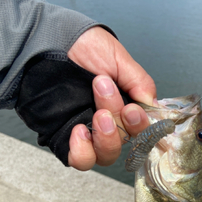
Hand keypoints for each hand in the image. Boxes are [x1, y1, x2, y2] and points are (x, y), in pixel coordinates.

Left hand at [67, 26, 156, 169]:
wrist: (47, 40)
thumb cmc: (82, 46)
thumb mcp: (118, 58)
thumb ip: (140, 83)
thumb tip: (154, 107)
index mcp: (125, 104)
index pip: (143, 130)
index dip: (141, 126)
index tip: (132, 109)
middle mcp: (109, 122)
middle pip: (126, 142)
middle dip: (119, 121)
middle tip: (105, 92)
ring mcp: (89, 132)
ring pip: (107, 156)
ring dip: (106, 139)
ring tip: (97, 114)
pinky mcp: (66, 138)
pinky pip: (81, 160)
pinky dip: (84, 152)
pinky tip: (79, 131)